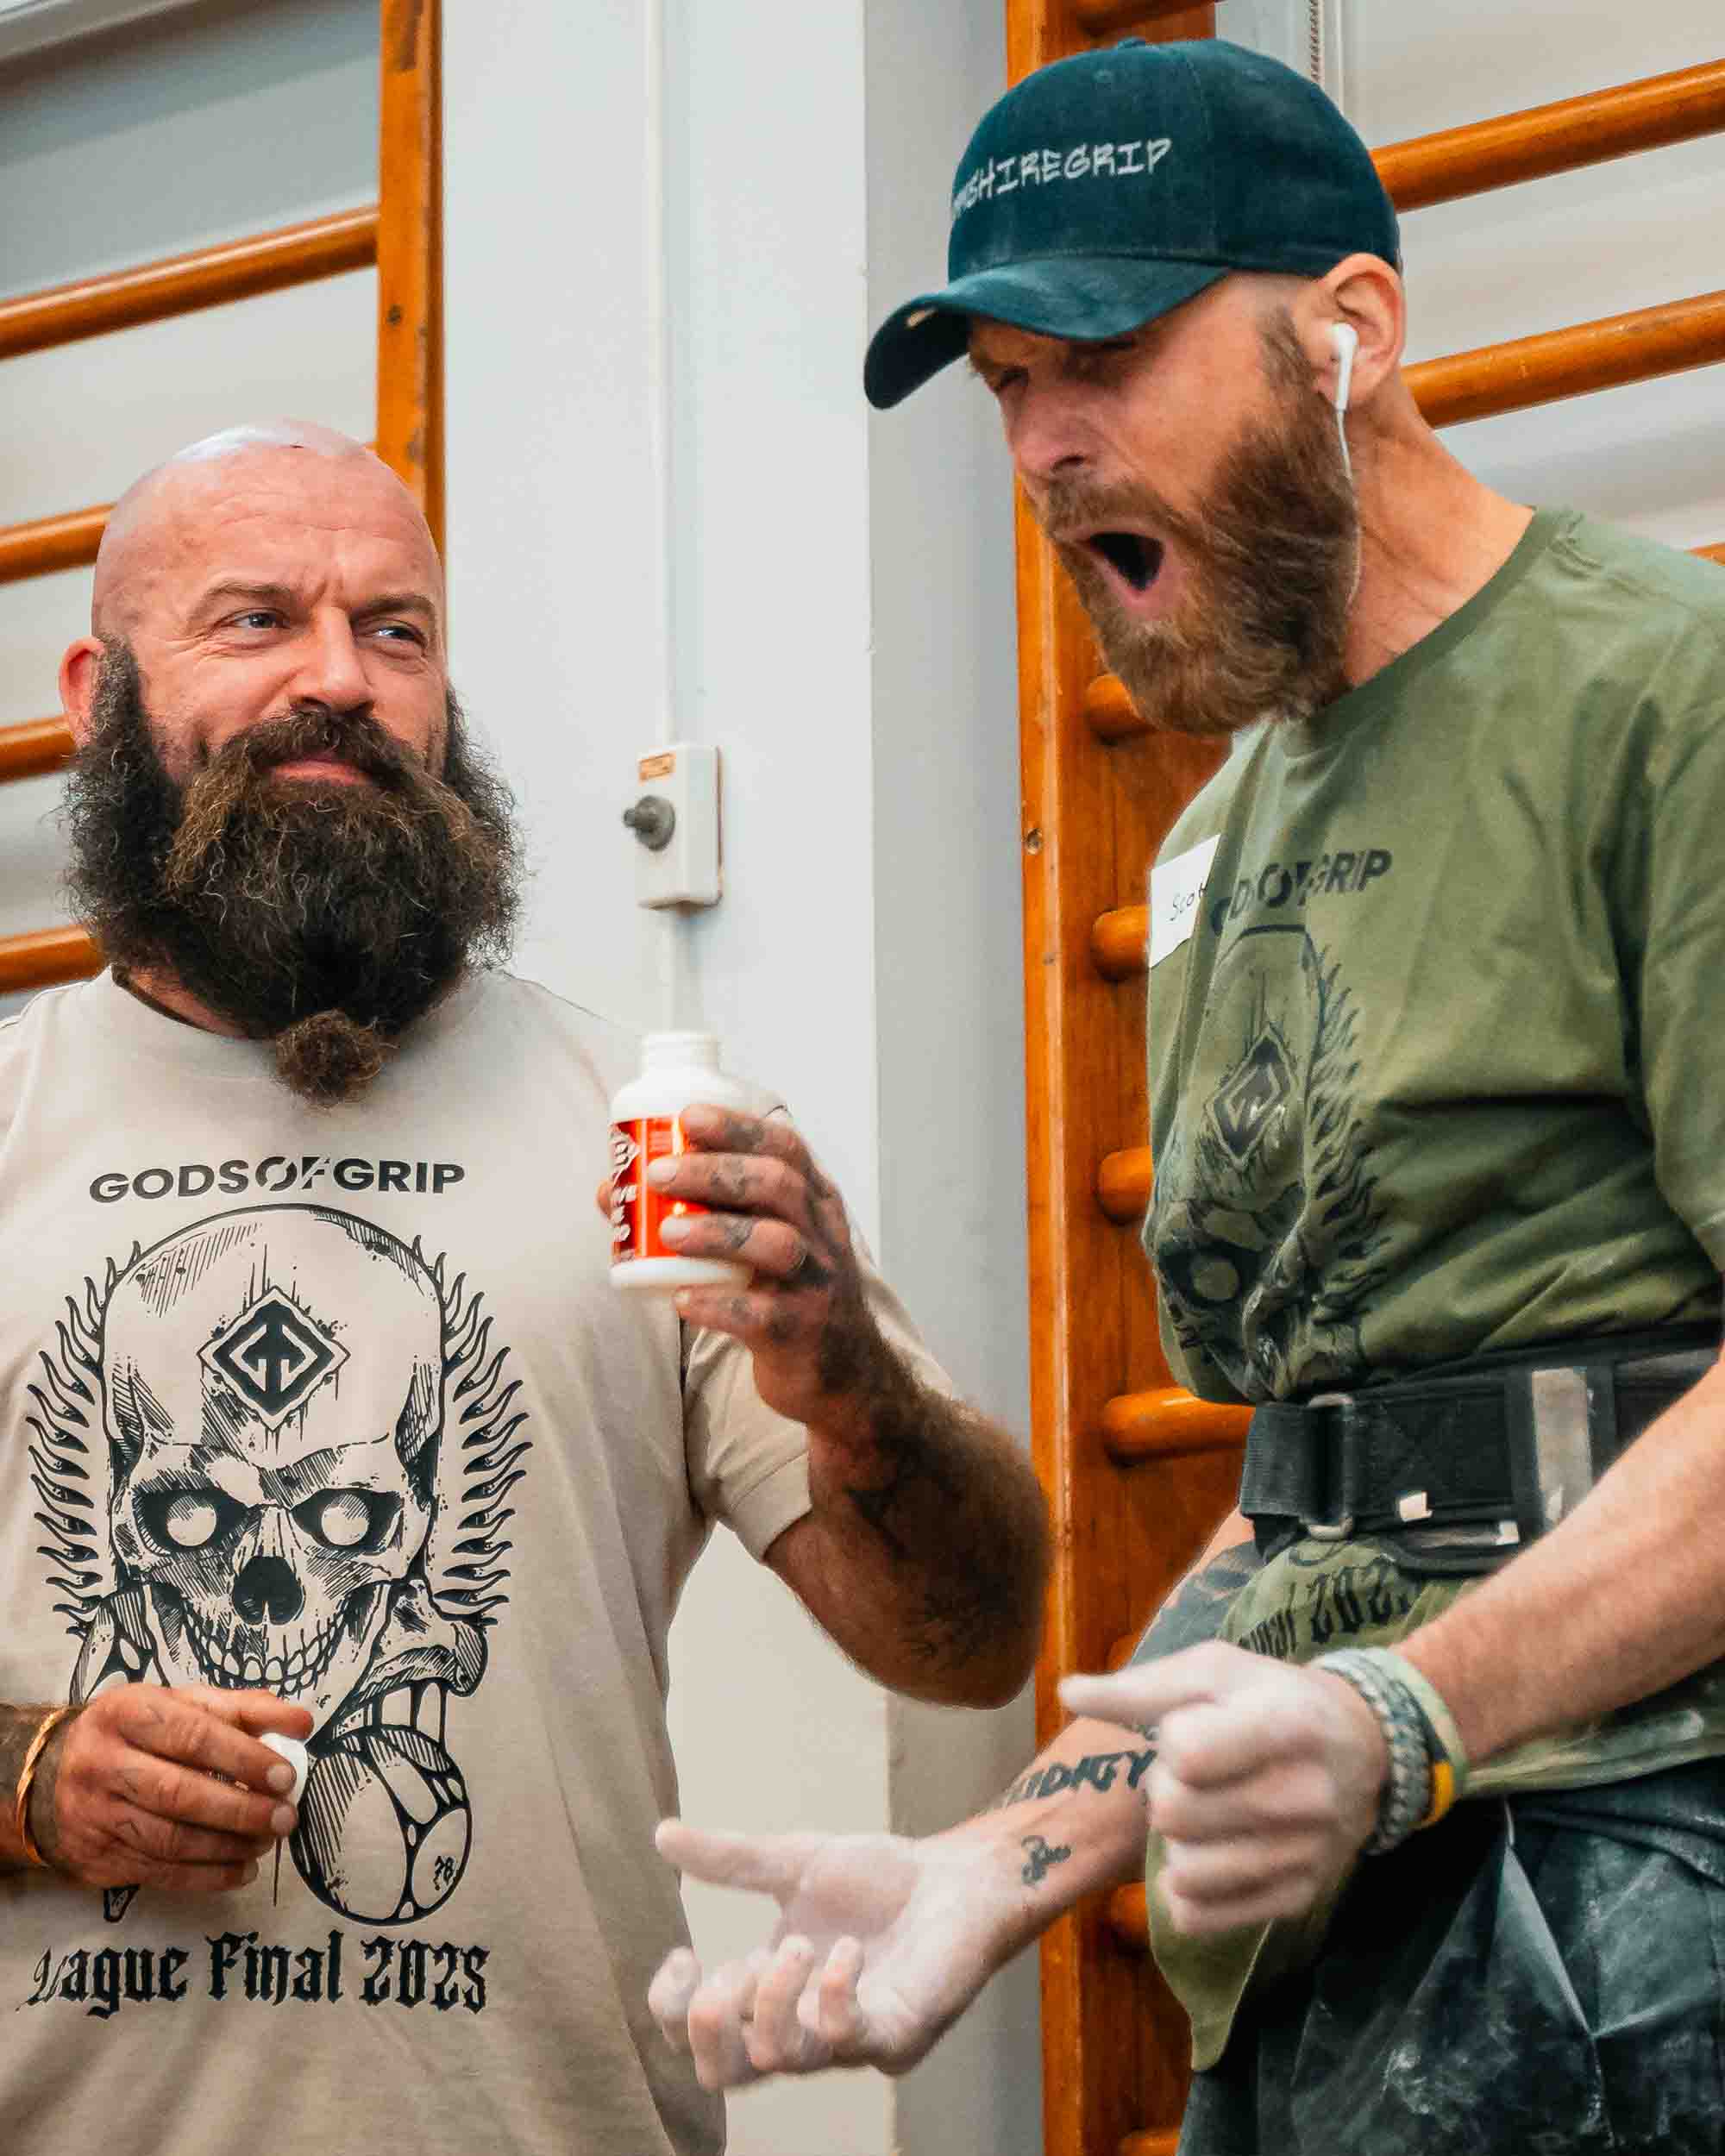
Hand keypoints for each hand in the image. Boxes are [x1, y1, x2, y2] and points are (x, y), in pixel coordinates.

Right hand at [35, 1685, 312, 1893]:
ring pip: (169, 1840)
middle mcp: (104, 1763)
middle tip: (285, 1818)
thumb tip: (302, 1723)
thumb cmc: (136, 1733)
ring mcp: (95, 1815)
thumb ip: (243, 1709)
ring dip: (228, 1847)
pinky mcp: (97, 1857)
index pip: (193, 1736)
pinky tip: (241, 1870)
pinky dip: (206, 1877)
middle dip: (241, 1810)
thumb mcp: (180, 1705)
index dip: (244, 1757)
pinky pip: (158, 1873)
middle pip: (179, 1793)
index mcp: (128, 1713)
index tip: (286, 1775)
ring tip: (267, 1843)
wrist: (47, 1777)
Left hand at [644, 1106, 891, 1430]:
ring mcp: (817, 1284)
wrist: (844, 1372)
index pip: (785, 1148)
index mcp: (816, 1202)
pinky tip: (682, 1299)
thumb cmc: (788, 1292)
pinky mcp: (801, 1332)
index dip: (738, 1127)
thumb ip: (706, 1211)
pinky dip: (718, 1304)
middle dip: (715, 1172)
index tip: (688, 1116)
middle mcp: (823, 1235)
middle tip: (658, 1174)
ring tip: (666, 1232)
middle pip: (777, 1185)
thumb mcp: (765, 1241)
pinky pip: (761, 1314)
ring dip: (716, 1232)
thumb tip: (612, 1189)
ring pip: (774, 1244)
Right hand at [649, 1819, 1018, 2088]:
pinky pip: (847, 2041)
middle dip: (705, 2026)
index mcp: (766, 1993)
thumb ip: (730, 1860)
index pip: (695, 2037)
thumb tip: (661, 1834)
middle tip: (722, 1972)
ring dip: (770, 2001)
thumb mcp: (794, 1863)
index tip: (682, 1952)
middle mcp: (799, 2027)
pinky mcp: (895, 2033)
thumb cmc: (880, 1880)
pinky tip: (847, 1951)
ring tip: (795, 1944)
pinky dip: (832, 1996)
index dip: (670, 2010)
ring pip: (778, 2060)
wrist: (957, 1877)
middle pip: (723, 2072)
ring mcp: (847, 2040)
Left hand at [1060, 1641, 1387, 1934]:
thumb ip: (1140, 1687)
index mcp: (1284, 1725)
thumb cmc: (1274, 1698)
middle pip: (1174, 1815)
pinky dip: (1186, 1890)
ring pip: (1183, 1874)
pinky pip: (1200, 1917)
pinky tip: (1207, 1855)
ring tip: (1202, 1816)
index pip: (1186, 1753)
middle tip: (1193, 1777)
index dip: (1169, 1742)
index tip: (1188, 1733)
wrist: (1367, 1747)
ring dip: (1175, 1843)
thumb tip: (1066, 1693)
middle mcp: (1304, 1797)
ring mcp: (1305, 1856)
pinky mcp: (1297, 1899)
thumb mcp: (1216, 1671)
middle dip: (1166, 1791)